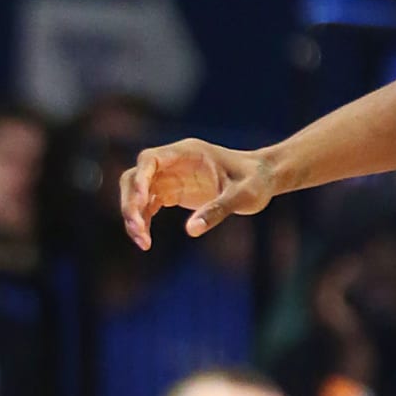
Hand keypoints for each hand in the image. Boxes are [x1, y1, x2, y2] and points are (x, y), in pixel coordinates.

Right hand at [120, 138, 276, 249]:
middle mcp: (173, 162)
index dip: (139, 179)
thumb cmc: (257, 181)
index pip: (150, 160)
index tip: (141, 202)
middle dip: (130, 203)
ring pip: (136, 193)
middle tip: (138, 230)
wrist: (264, 178)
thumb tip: (191, 231)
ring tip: (143, 242)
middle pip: (135, 177)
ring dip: (133, 216)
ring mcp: (170, 177)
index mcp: (188, 153)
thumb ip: (218, 210)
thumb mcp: (243, 196)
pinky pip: (147, 206)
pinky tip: (146, 242)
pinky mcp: (172, 192)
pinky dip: (143, 223)